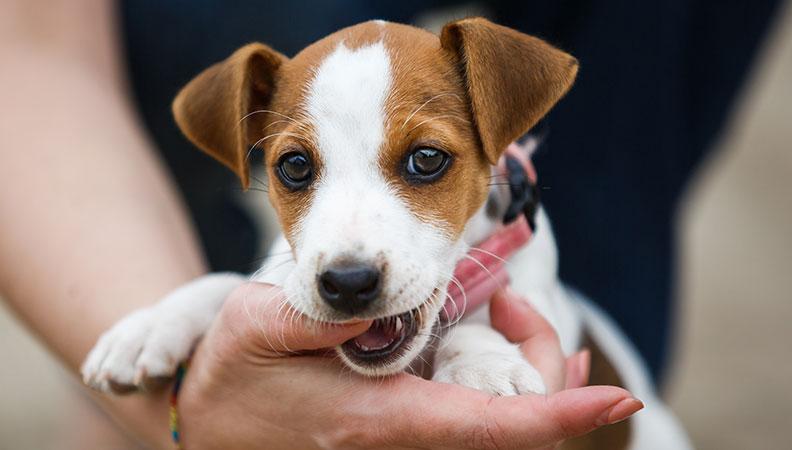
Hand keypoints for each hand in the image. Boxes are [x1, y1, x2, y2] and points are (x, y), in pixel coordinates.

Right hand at [178, 283, 641, 448]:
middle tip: (510, 297)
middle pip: (509, 431)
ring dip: (529, 378)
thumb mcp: (263, 324)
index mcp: (377, 421)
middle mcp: (400, 445)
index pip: (491, 430)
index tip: (614, 396)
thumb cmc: (231, 375)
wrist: (203, 427)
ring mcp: (399, 446)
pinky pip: (470, 429)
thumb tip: (389, 294)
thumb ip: (329, 310)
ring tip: (517, 312)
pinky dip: (505, 395)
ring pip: (495, 432)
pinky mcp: (393, 438)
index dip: (559, 414)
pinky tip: (501, 350)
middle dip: (545, 370)